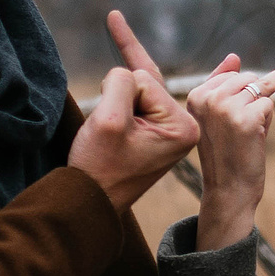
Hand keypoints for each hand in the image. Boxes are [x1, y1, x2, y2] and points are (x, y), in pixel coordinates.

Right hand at [68, 10, 198, 210]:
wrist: (91, 202)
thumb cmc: (99, 166)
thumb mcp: (109, 120)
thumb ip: (122, 82)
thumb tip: (130, 73)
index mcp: (182, 126)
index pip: (143, 81)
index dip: (117, 98)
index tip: (115, 134)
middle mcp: (183, 126)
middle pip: (143, 83)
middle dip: (118, 96)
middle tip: (111, 138)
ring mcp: (171, 129)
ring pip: (135, 90)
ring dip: (115, 100)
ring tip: (110, 138)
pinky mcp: (156, 131)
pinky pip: (146, 96)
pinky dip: (136, 83)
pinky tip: (170, 75)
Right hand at [182, 51, 274, 251]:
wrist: (227, 189)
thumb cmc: (225, 152)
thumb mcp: (216, 115)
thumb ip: (223, 83)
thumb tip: (234, 56)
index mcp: (195, 95)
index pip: (232, 74)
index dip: (240, 97)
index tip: (228, 123)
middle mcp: (207, 98)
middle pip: (248, 78)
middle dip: (252, 100)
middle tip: (237, 131)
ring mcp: (226, 107)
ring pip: (261, 90)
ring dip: (260, 111)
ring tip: (244, 135)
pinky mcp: (246, 118)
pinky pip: (269, 104)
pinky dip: (267, 121)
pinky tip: (253, 138)